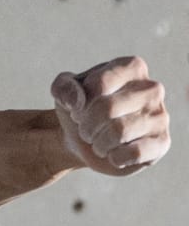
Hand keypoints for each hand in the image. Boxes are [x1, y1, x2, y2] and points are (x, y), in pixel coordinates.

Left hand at [51, 56, 170, 175]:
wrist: (86, 140)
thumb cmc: (80, 109)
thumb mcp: (63, 92)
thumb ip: (63, 87)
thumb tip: (78, 101)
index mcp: (132, 67)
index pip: (100, 84)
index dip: (80, 103)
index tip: (78, 110)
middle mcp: (152, 88)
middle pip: (108, 108)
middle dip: (87, 125)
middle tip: (85, 130)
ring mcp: (160, 116)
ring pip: (120, 132)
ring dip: (98, 143)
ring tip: (98, 142)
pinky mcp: (161, 142)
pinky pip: (134, 153)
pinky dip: (115, 158)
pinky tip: (114, 154)